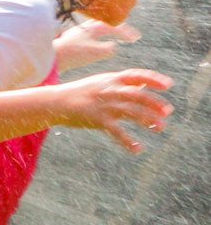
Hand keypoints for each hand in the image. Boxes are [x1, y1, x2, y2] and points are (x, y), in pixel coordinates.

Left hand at [54, 19, 140, 72]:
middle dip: (120, 30)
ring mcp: (80, 31)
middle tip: (130, 36)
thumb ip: (108, 49)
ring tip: (116, 37)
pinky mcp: (73, 38)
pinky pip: (91, 34)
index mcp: (96, 27)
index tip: (137, 38)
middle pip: (108, 24)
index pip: (116, 27)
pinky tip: (98, 43)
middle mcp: (88, 26)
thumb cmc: (73, 54)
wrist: (52, 56)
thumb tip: (113, 47)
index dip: (128, 33)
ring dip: (110, 32)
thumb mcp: (95, 53)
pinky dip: (100, 37)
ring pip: (99, 29)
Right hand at [57, 68, 173, 152]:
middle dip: (155, 103)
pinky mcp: (97, 120)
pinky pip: (116, 132)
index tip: (168, 86)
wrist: (56, 102)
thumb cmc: (79, 93)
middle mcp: (110, 90)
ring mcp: (104, 105)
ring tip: (160, 128)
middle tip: (167, 112)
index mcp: (111, 79)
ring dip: (148, 120)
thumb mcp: (100, 83)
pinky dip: (128, 141)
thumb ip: (121, 84)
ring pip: (131, 112)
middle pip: (138, 95)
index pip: (137, 76)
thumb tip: (144, 87)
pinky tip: (138, 148)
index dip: (154, 80)